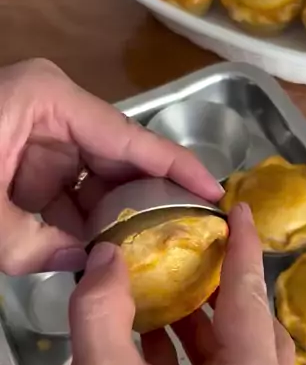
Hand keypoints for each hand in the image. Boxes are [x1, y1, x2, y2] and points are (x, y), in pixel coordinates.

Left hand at [0, 58, 221, 274]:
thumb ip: (33, 246)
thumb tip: (86, 263)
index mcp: (53, 101)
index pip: (133, 139)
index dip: (179, 169)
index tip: (216, 196)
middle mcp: (57, 110)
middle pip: (120, 159)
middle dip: (150, 200)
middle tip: (187, 234)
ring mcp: (43, 133)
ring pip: (95, 179)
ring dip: (115, 218)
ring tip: (150, 252)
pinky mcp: (29, 156)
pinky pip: (68, 190)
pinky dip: (82, 221)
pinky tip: (104, 250)